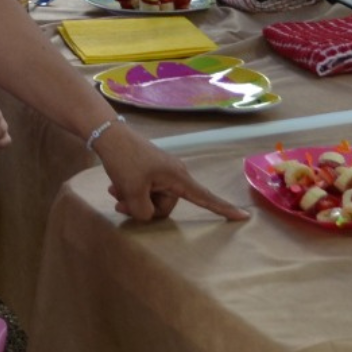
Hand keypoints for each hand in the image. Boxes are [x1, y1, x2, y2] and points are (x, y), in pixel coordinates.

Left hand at [95, 125, 247, 222]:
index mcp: (178, 178)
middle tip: (120, 203)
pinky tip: (114, 188)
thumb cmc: (125, 161)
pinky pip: (145, 191)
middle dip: (143, 209)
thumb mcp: (133, 192)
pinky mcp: (150, 171)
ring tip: (115, 192)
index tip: (244, 216)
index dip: (224, 209)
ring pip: (152, 201)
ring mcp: (162, 173)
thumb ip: (144, 212)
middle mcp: (175, 175)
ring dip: (133, 201)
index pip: (206, 198)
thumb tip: (146, 214)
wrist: (108, 135)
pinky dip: (130, 193)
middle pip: (166, 207)